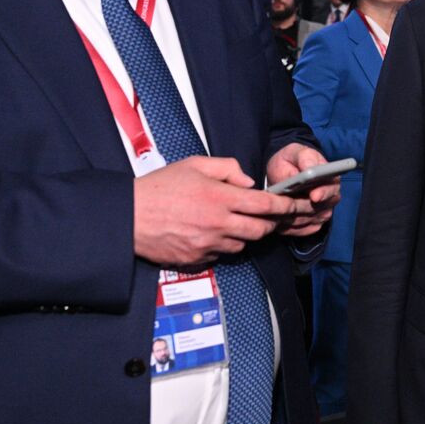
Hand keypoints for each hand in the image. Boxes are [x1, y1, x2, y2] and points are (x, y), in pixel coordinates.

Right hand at [133, 156, 309, 264]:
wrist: (128, 216)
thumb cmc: (159, 187)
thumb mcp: (194, 165)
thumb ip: (227, 169)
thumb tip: (248, 182)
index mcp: (220, 198)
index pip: (265, 205)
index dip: (286, 207)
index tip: (296, 206)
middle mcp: (218, 223)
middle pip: (260, 230)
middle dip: (271, 224)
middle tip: (272, 217)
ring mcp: (208, 244)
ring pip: (242, 245)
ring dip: (246, 235)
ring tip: (234, 222)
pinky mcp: (197, 258)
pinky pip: (221, 254)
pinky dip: (224, 245)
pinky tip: (212, 233)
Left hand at [265, 143, 340, 236]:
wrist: (283, 172)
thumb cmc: (291, 161)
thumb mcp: (296, 153)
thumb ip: (305, 158)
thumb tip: (311, 168)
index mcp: (330, 178)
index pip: (332, 189)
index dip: (324, 193)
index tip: (314, 196)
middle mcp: (331, 197)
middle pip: (322, 209)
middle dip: (303, 208)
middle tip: (285, 206)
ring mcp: (323, 212)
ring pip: (310, 221)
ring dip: (294, 219)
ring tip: (277, 213)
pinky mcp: (313, 224)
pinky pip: (303, 230)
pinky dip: (291, 228)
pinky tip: (279, 221)